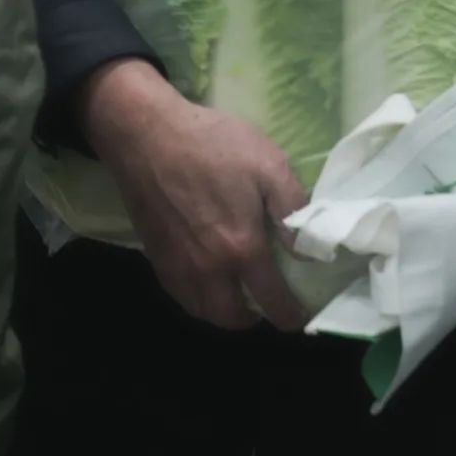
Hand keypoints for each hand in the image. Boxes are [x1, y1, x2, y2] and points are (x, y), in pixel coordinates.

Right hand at [78, 59, 307, 332]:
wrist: (147, 136)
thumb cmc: (212, 144)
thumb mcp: (267, 163)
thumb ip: (293, 208)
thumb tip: (308, 250)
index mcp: (241, 248)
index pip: (273, 301)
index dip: (292, 315)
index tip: (300, 315)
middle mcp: (208, 270)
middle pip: (233, 319)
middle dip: (255, 318)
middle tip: (267, 302)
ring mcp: (178, 267)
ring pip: (204, 312)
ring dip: (225, 312)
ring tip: (238, 294)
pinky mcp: (156, 258)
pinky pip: (181, 296)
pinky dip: (198, 299)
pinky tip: (206, 279)